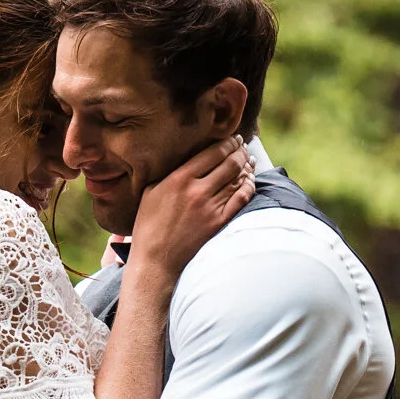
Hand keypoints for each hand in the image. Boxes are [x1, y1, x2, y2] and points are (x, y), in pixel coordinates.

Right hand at [127, 138, 252, 279]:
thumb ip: (170, 172)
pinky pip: (241, 199)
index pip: (213, 152)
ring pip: (237, 179)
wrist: (155, 260)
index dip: (228, 143)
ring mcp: (210, 207)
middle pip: (229, 163)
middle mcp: (197, 190)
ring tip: (249, 160)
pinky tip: (250, 181)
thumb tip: (188, 157)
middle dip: (240, 151)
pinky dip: (248, 187)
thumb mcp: (151, 191)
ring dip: (246, 167)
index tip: (233, 139)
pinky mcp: (219, 222)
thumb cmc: (149, 226)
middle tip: (243, 146)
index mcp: (179, 178)